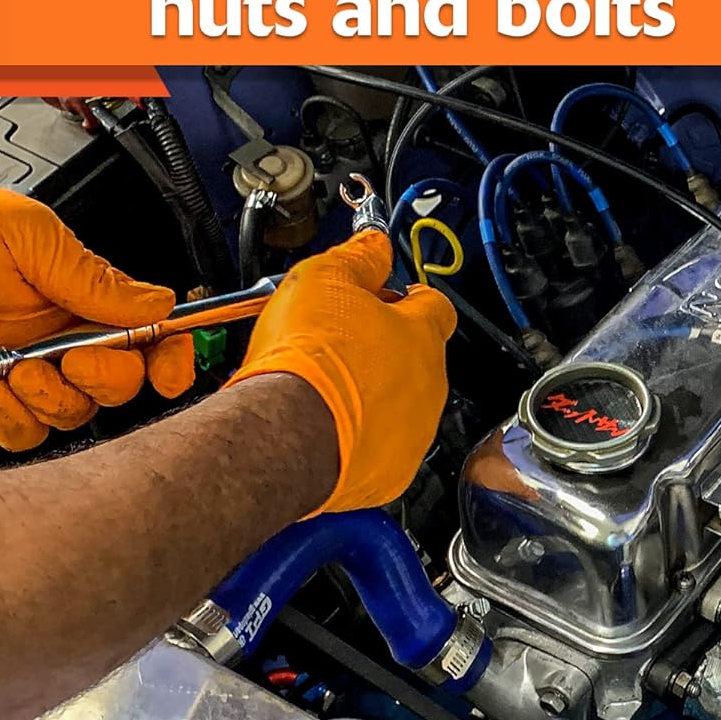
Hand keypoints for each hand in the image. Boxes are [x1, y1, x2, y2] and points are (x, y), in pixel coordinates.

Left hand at [0, 155, 195, 450]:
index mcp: (76, 297)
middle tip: (75, 354)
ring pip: (76, 414)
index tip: (174, 359)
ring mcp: (21, 376)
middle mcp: (54, 340)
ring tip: (17, 365)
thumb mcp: (27, 235)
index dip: (171, 355)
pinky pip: (24, 436)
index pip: (147, 338)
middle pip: (121, 385)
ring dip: (57, 396)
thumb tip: (156, 304)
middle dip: (110, 376)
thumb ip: (94, 278)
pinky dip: (17, 418)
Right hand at [226, 229, 455, 512]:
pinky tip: (326, 431)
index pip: (435, 306)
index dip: (407, 299)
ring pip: (400, 409)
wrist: (285, 435)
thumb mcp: (323, 279)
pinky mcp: (390, 476)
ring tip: (327, 391)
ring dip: (372, 400)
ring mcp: (413, 435)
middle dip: (383, 352)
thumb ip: (358, 258)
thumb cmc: (307, 362)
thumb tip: (374, 243)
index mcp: (421, 335)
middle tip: (338, 346)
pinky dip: (359, 443)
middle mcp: (428, 387)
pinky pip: (380, 453)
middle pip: (416, 360)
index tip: (384, 297)